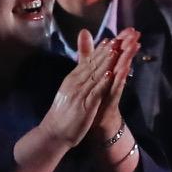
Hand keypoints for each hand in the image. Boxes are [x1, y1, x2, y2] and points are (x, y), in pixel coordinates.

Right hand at [38, 32, 118, 150]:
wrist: (53, 132)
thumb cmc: (62, 113)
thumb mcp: (69, 91)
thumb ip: (77, 78)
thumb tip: (83, 67)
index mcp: (72, 79)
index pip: (87, 62)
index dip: (99, 51)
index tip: (110, 40)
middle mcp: (75, 83)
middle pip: (92, 64)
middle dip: (106, 52)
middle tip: (118, 39)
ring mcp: (79, 93)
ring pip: (95, 75)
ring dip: (106, 62)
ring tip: (116, 50)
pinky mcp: (85, 105)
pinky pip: (95, 91)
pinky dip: (103, 81)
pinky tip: (111, 73)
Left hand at [86, 31, 140, 147]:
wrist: (96, 121)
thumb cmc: (95, 95)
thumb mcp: (89, 71)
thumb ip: (87, 53)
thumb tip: (84, 32)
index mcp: (107, 70)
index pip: (116, 52)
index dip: (122, 40)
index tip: (130, 28)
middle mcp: (112, 78)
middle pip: (121, 59)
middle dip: (128, 45)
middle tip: (137, 33)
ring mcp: (112, 88)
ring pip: (121, 70)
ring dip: (127, 58)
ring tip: (134, 45)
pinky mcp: (111, 99)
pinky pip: (116, 87)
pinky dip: (119, 78)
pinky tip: (124, 69)